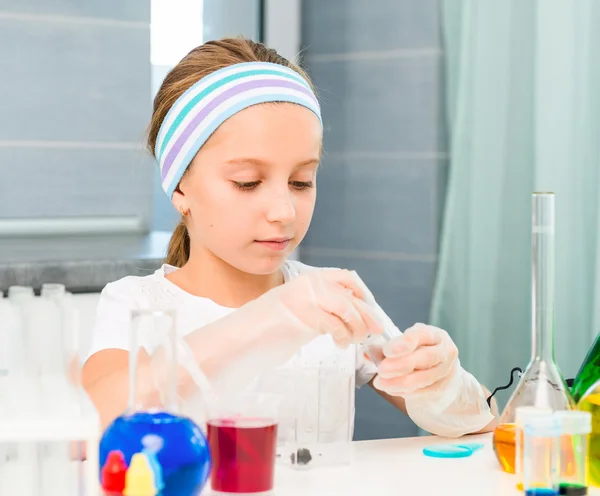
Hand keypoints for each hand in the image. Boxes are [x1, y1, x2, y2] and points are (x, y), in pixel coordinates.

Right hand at [274, 268, 383, 347]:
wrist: (242, 338)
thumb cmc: (269, 329)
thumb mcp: (299, 310)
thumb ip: (321, 307)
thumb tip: (352, 313)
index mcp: (309, 280)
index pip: (346, 278)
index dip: (363, 293)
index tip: (371, 308)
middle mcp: (309, 285)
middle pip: (350, 295)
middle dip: (367, 315)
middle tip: (375, 331)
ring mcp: (306, 298)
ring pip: (347, 307)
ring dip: (357, 326)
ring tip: (355, 339)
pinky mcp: (304, 316)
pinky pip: (335, 324)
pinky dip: (343, 335)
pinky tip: (340, 343)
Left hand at [372, 323, 492, 436]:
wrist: (442, 374)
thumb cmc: (419, 353)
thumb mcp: (407, 344)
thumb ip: (389, 346)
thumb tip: (368, 353)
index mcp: (434, 335)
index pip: (421, 335)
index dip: (404, 343)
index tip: (387, 351)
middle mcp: (444, 351)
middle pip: (425, 357)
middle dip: (401, 365)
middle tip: (382, 369)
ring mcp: (445, 372)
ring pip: (423, 378)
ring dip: (399, 382)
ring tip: (381, 383)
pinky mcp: (440, 389)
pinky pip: (421, 392)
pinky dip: (403, 391)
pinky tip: (390, 389)